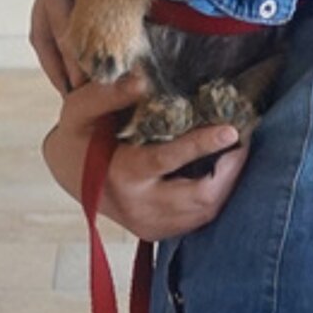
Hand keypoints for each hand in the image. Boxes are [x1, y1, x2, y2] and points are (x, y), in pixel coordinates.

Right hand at [42, 72, 251, 238]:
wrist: (66, 175)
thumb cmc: (77, 136)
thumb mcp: (79, 110)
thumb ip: (107, 94)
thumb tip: (142, 80)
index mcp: (121, 175)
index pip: (166, 160)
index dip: (202, 144)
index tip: (231, 130)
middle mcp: (139, 207)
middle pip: (200, 196)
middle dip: (231, 170)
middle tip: (245, 140)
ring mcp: (150, 225)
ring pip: (206, 211)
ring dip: (229, 183)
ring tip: (239, 152)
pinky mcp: (158, 232)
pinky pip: (199, 218)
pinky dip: (217, 195)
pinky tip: (223, 172)